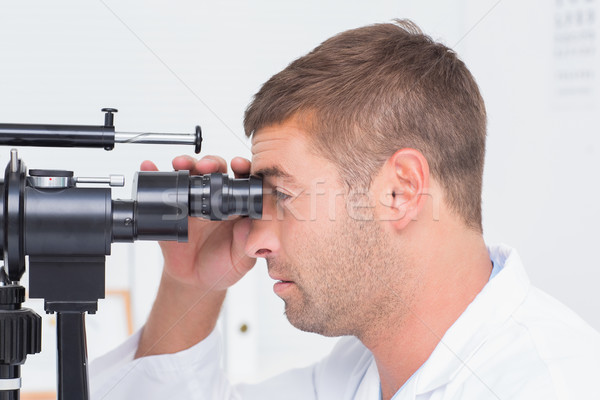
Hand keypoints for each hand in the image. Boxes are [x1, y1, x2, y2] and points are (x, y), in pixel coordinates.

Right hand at [140, 155, 256, 292]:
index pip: (243, 180)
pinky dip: (155, 173)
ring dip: (187, 163)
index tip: (238, 165)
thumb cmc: (224, 266)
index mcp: (238, 206)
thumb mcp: (241, 259)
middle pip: (216, 170)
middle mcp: (217, 198)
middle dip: (212, 162)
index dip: (243, 168)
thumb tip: (249, 224)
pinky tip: (150, 166)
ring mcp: (194, 201)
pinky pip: (162, 188)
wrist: (195, 281)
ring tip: (181, 164)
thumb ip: (246, 241)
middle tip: (207, 166)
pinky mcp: (172, 208)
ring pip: (191, 173)